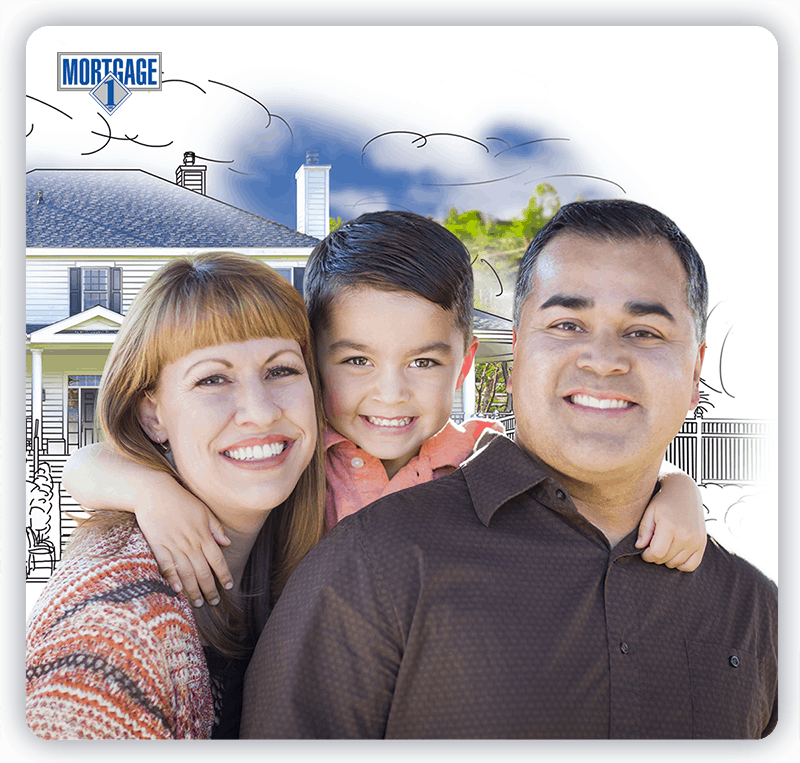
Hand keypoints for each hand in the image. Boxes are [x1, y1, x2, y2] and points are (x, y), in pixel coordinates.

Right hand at [135, 485, 232, 605]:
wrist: (154, 492)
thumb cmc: (181, 500)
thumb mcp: (203, 510)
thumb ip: (215, 528)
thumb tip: (227, 543)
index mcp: (203, 535)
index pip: (217, 560)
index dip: (224, 574)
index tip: (228, 586)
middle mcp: (190, 543)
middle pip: (203, 571)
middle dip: (210, 589)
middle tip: (214, 602)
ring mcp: (174, 545)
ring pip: (187, 573)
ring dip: (193, 590)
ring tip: (197, 603)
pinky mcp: (157, 545)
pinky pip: (166, 566)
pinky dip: (172, 579)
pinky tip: (177, 590)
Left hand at [636, 473, 706, 570]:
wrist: (684, 491)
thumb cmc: (663, 501)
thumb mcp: (649, 512)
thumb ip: (644, 530)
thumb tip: (639, 547)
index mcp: (670, 526)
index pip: (656, 553)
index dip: (647, 555)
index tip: (644, 550)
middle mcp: (686, 535)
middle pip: (665, 559)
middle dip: (655, 556)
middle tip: (652, 545)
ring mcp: (696, 540)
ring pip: (676, 563)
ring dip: (666, 559)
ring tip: (663, 546)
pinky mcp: (703, 543)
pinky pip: (692, 565)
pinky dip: (681, 564)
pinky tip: (674, 554)